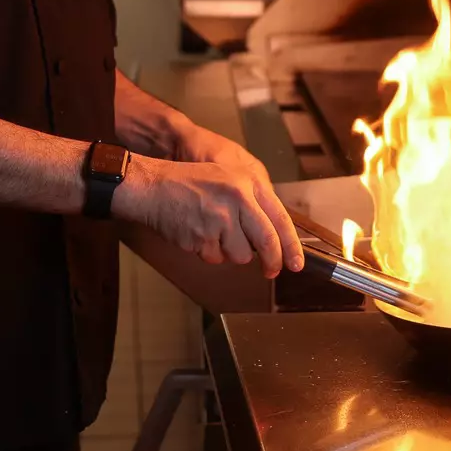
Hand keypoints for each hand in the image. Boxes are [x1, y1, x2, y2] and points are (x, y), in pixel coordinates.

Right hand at [111, 147, 304, 278]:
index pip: (279, 219)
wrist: (153, 187)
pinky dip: (209, 252)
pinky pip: (216, 258)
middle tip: (271, 272)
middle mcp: (237, 200)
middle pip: (266, 242)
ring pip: (241, 255)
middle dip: (272, 262)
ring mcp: (219, 219)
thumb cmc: (189, 182)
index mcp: (248, 183)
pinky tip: (198, 233)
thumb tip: (272, 237)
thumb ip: (252, 203)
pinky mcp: (202, 237)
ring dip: (230, 251)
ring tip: (213, 230)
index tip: (297, 263)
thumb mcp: (228, 178)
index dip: (291, 246)